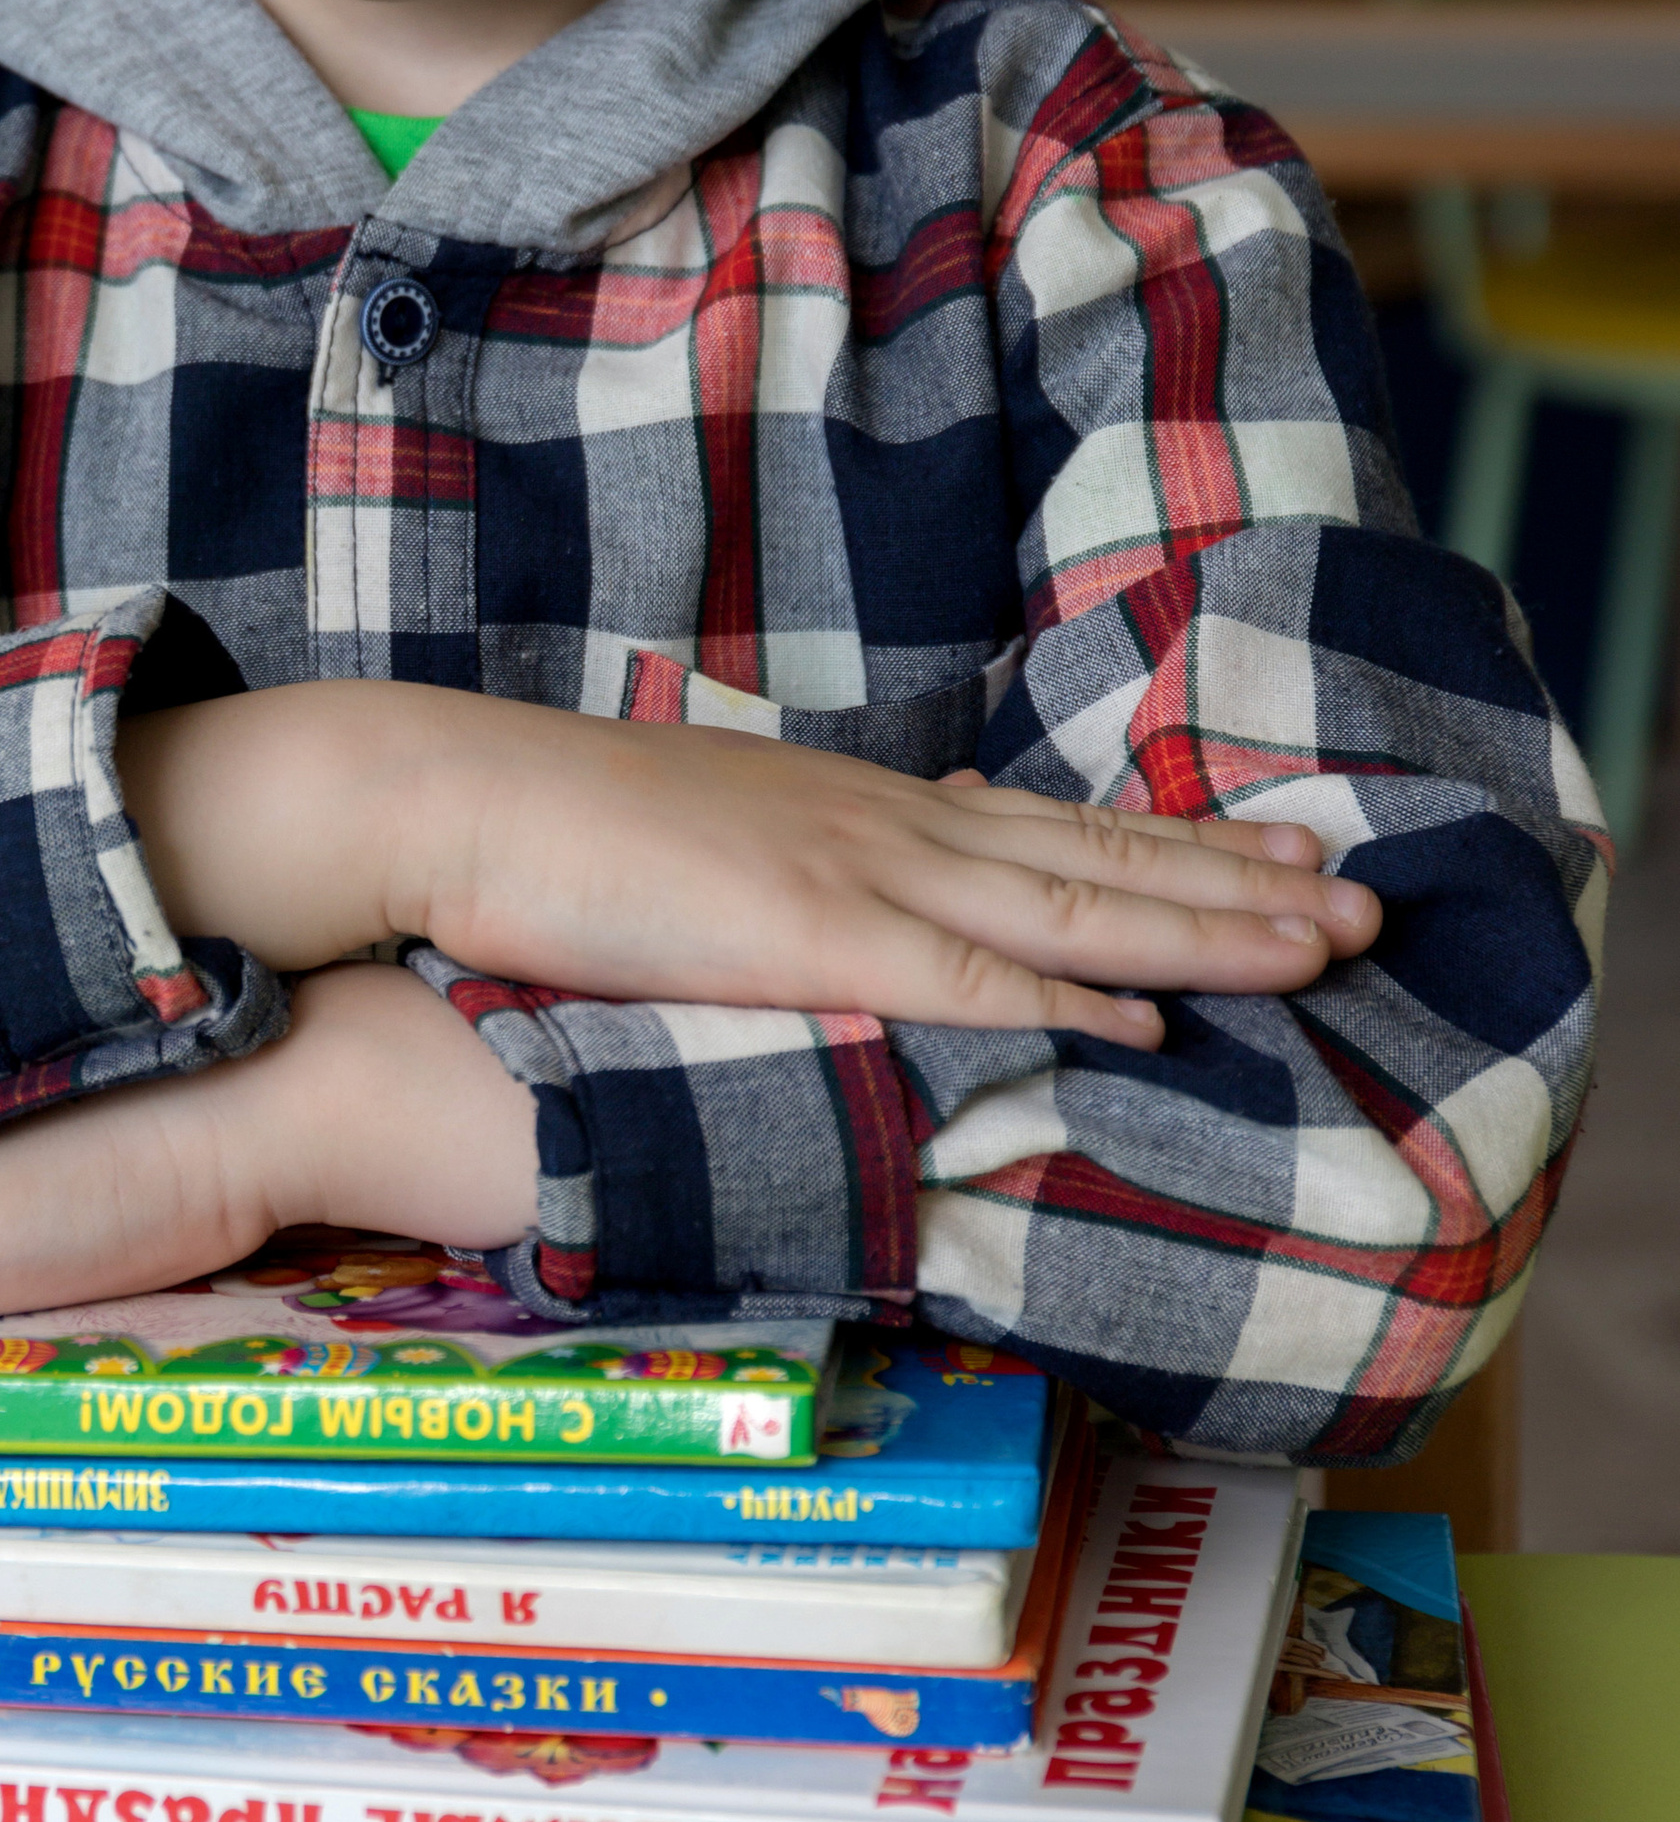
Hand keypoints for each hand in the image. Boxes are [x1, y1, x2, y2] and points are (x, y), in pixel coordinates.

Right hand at [121, 684, 1381, 1054]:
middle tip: (1364, 899)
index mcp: (857, 805)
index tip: (1272, 854)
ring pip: (1072, 907)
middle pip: (1097, 855)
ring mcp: (853, 874)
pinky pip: (966, 975)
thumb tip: (822, 922)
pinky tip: (1157, 1026)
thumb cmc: (557, 832)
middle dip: (1238, 883)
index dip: (1172, 847)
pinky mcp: (807, 936)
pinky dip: (1072, 999)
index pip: (1050, 826)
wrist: (456, 795)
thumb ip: (786, 885)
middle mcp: (883, 825)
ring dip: (1208, 930)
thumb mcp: (701, 851)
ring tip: (1323, 946)